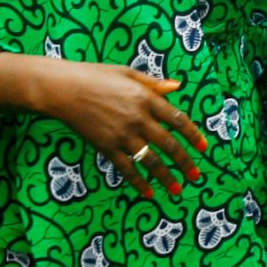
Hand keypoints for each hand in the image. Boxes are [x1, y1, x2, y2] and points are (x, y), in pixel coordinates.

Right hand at [0, 59, 208, 197]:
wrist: (63, 89)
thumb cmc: (94, 75)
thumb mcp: (127, 72)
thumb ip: (154, 83)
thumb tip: (178, 87)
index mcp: (145, 98)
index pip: (178, 119)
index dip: (193, 135)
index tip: (204, 148)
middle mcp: (138, 118)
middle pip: (168, 144)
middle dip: (184, 162)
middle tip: (196, 176)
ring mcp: (122, 135)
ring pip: (151, 161)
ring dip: (166, 177)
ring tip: (177, 190)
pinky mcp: (106, 147)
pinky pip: (127, 169)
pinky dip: (138, 182)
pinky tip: (148, 193)